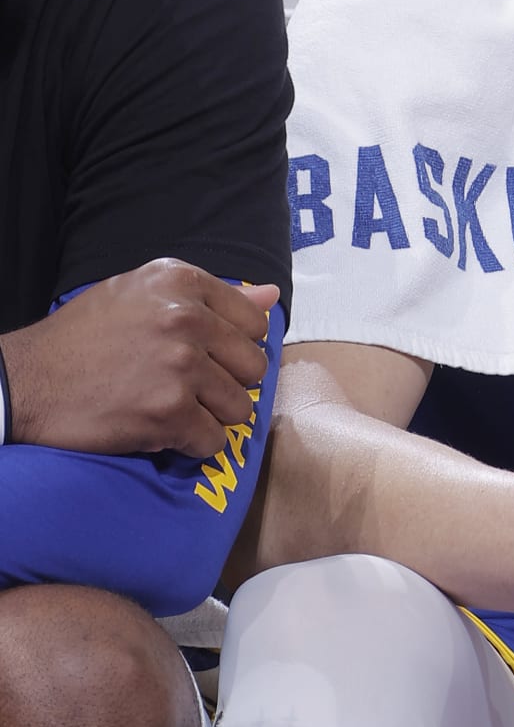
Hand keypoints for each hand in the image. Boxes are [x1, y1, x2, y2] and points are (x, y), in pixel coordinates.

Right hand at [0, 261, 278, 458]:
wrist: (28, 380)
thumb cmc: (83, 337)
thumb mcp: (140, 294)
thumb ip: (210, 296)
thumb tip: (272, 296)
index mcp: (180, 282)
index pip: (253, 322)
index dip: (232, 347)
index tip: (203, 357)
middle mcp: (185, 318)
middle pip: (253, 367)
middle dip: (225, 385)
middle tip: (186, 389)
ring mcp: (180, 366)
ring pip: (239, 408)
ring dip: (210, 417)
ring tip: (171, 408)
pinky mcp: (170, 412)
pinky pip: (214, 441)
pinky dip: (191, 444)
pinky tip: (161, 430)